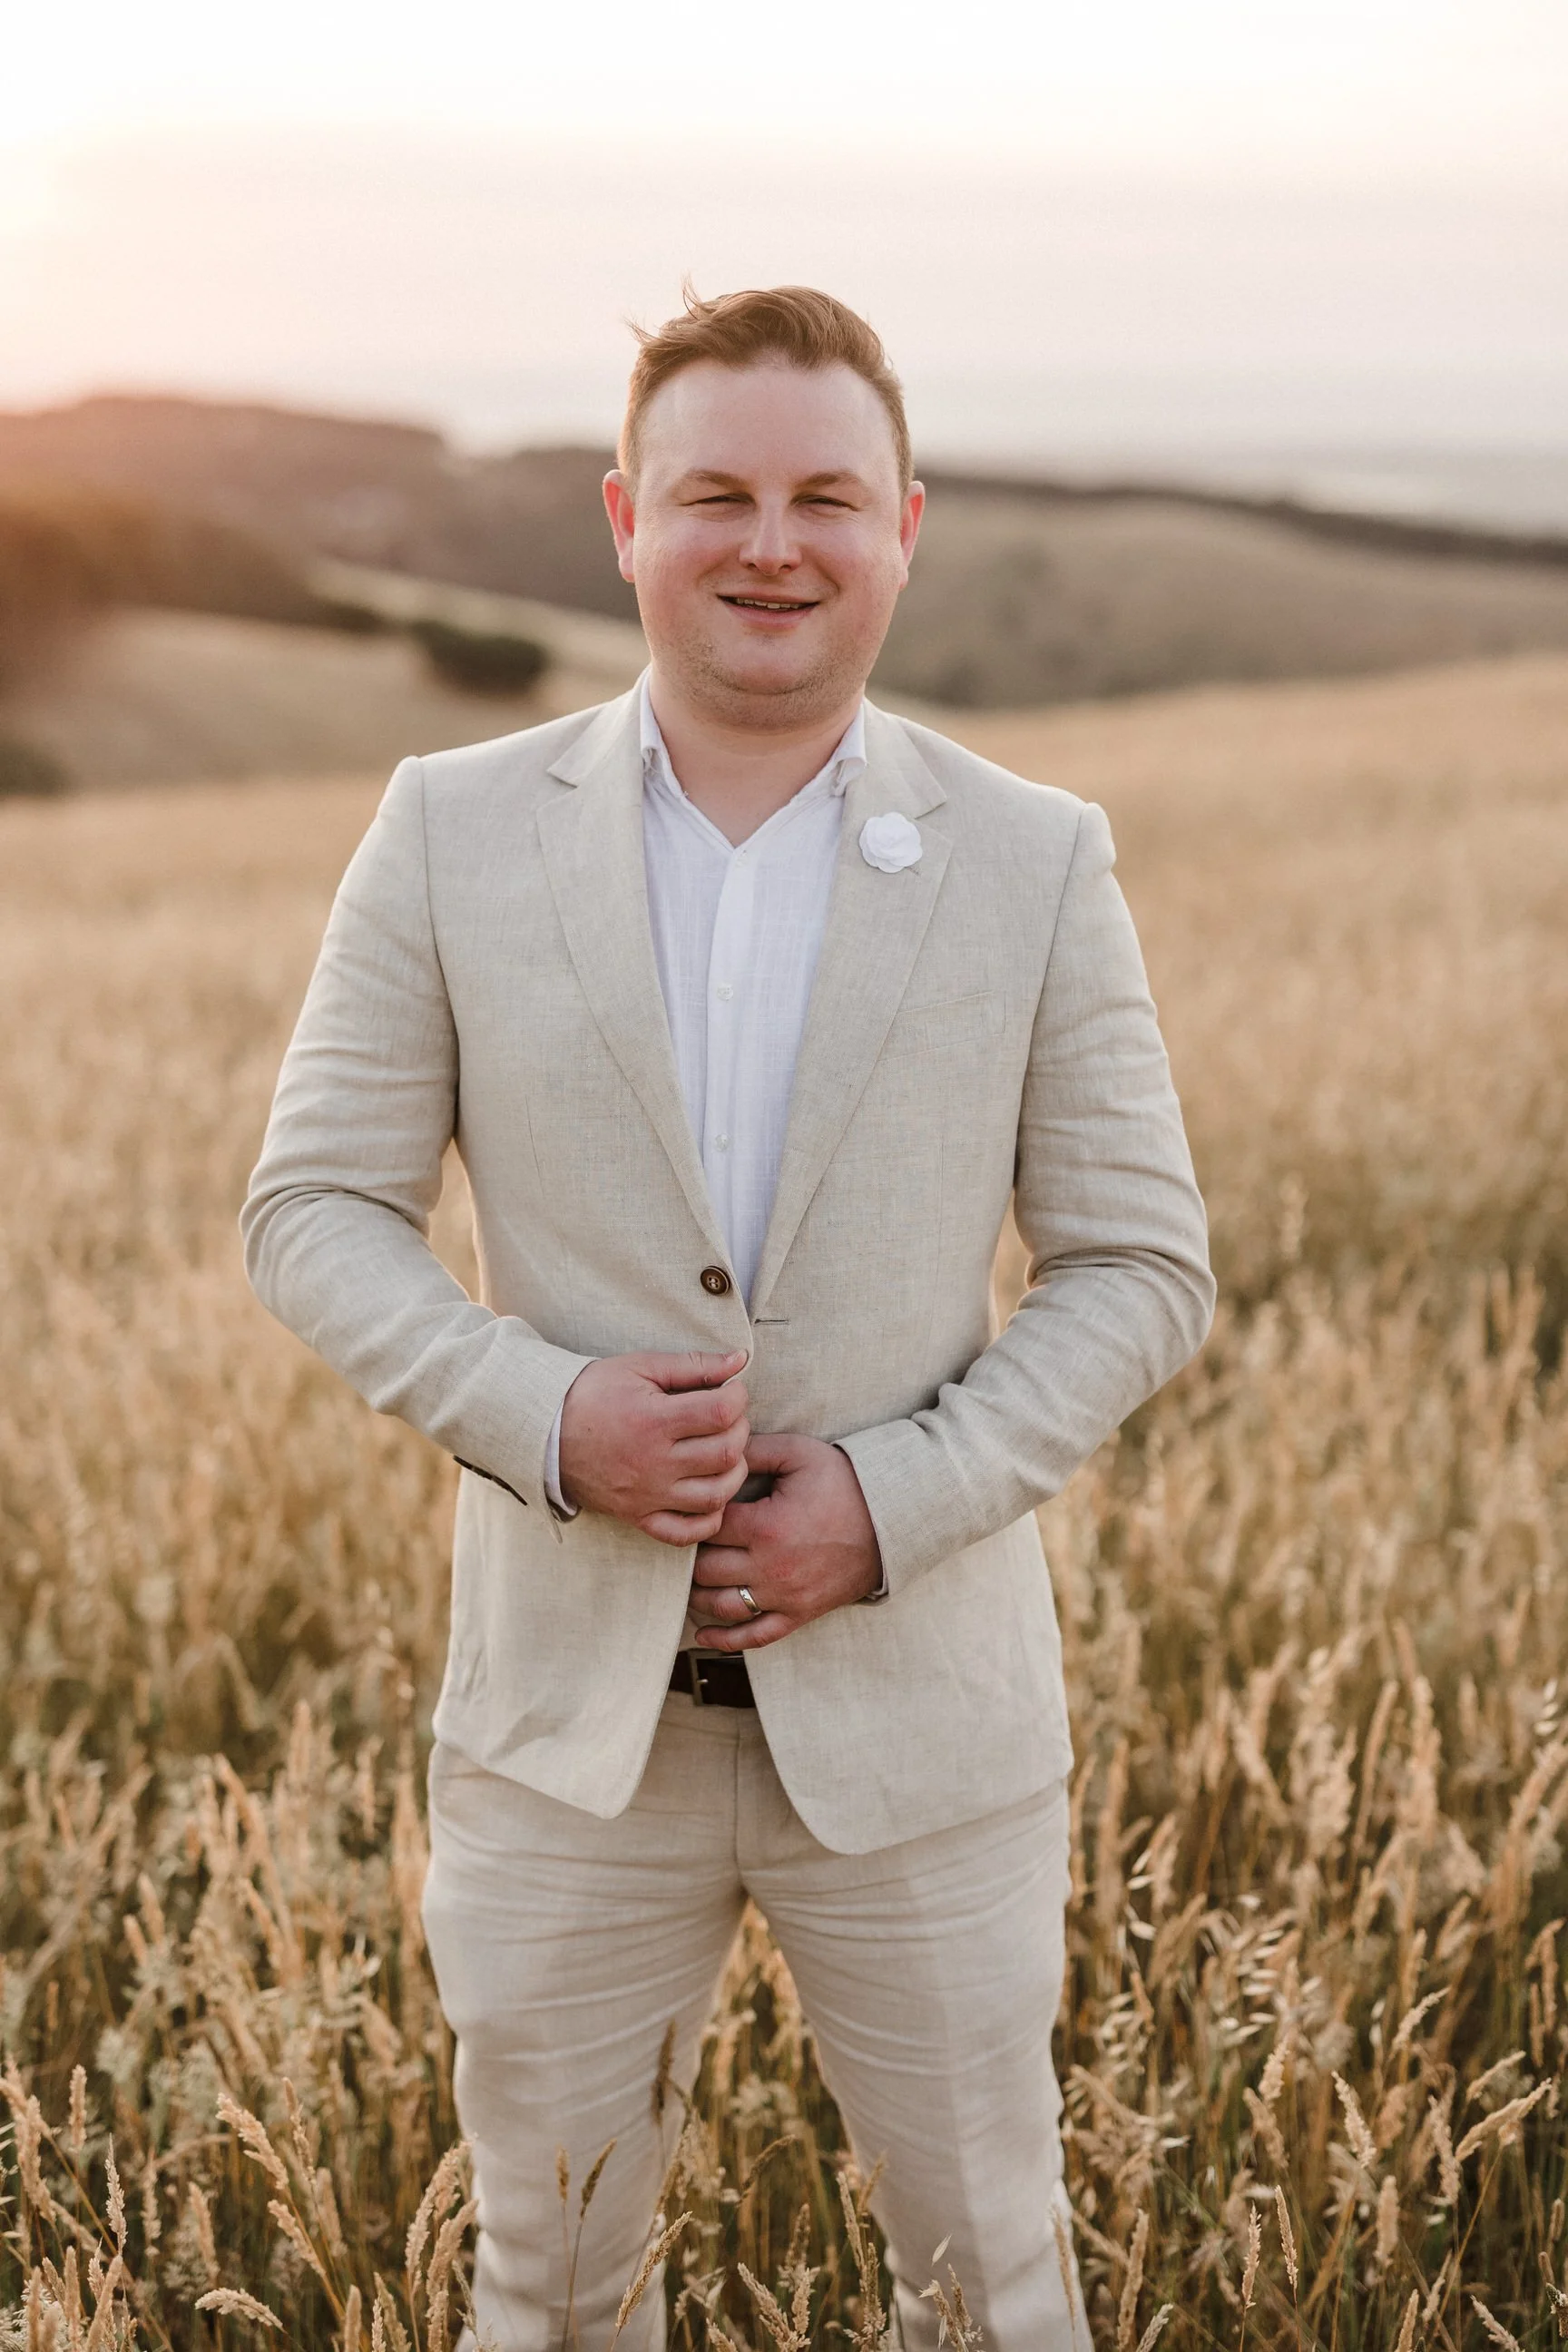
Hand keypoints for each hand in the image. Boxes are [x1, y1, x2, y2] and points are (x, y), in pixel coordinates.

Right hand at [557, 1350, 750, 1544]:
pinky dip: (708, 1518)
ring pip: (716, 1496)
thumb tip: (740, 1359)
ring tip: (722, 1453)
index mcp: (653, 1420)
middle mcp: (654, 1463)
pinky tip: (708, 1492)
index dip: (737, 1397)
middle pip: (726, 1454)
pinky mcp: (639, 1517)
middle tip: (726, 1418)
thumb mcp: (640, 1367)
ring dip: (732, 1473)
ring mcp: (648, 1495)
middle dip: (739, 1430)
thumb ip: (694, 1364)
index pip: (722, 1413)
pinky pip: (688, 1532)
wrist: (545, 1432)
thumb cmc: (594, 1393)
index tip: (729, 1391)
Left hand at [687, 1432, 881, 1652]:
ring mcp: (784, 1596)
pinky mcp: (798, 1615)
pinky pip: (754, 1636)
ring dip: (697, 1594)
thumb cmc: (844, 1483)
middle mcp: (769, 1567)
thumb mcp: (800, 1454)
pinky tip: (702, 1634)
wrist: (890, 1522)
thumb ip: (755, 1450)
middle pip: (705, 1570)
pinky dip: (724, 1639)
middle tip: (691, 1541)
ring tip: (691, 1577)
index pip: (707, 1527)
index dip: (695, 1517)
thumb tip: (717, 1451)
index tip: (695, 1508)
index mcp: (765, 1526)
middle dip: (692, 1555)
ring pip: (720, 1606)